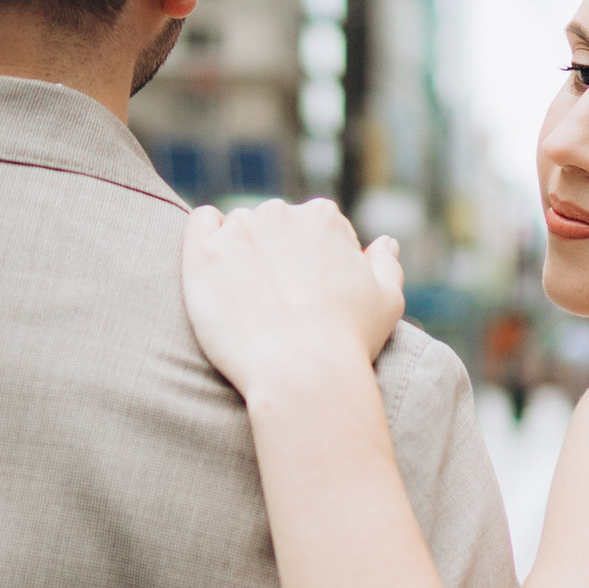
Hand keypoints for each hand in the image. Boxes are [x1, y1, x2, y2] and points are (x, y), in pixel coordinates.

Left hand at [180, 197, 404, 404]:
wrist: (301, 374)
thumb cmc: (349, 342)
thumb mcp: (388, 301)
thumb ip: (387, 264)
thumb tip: (384, 243)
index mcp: (324, 217)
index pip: (314, 225)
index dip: (314, 260)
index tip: (310, 292)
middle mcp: (280, 214)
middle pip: (273, 224)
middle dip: (274, 253)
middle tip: (276, 299)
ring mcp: (239, 231)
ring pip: (236, 227)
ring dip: (240, 250)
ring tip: (247, 296)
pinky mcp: (204, 253)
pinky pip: (200, 223)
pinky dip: (206, 234)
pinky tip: (214, 262)